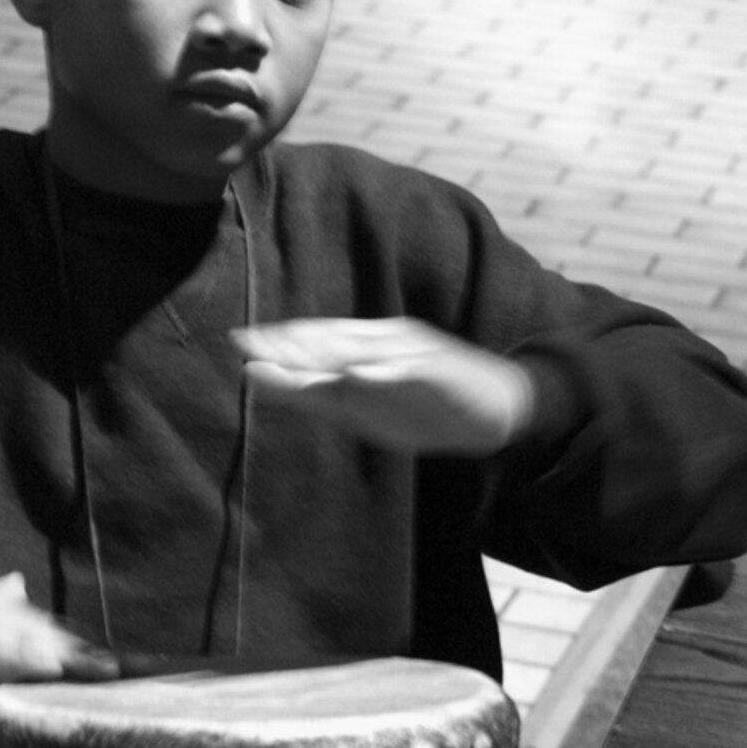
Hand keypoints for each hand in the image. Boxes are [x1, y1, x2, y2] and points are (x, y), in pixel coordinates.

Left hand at [233, 317, 536, 455]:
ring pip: (361, 352)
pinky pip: (406, 373)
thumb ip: (334, 396)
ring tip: (286, 353)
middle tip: (248, 343)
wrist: (503, 406)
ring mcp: (413, 357)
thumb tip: (286, 389)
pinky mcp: (439, 374)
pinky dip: (379, 374)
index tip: (242, 344)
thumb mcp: (378, 407)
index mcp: (373, 348)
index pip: (320, 340)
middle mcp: (388, 344)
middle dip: (289, 345)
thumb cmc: (433, 407)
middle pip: (331, 341)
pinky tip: (354, 375)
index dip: (281, 343)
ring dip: (322, 353)